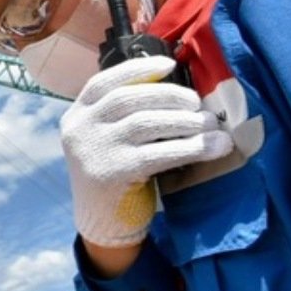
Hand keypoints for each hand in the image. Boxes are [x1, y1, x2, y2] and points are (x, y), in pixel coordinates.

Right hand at [61, 55, 232, 246]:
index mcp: (76, 116)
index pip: (102, 82)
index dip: (137, 70)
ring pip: (145, 122)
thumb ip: (125, 116)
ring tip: (210, 124)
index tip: (169, 64)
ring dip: (184, 120)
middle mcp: (80, 130)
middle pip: (128, 99)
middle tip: (199, 104)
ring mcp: (94, 151)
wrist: (102, 226)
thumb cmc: (114, 176)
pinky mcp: (113, 173)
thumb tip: (176, 91)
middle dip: (169, 96)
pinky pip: (159, 153)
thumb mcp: (108, 140)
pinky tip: (214, 147)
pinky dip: (191, 147)